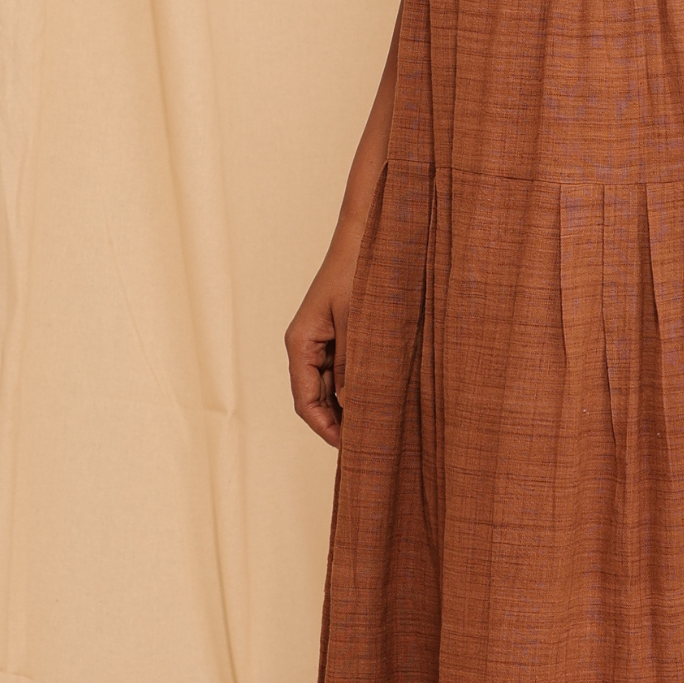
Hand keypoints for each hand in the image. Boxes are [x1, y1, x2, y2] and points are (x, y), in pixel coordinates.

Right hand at [286, 239, 359, 448]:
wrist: (371, 235)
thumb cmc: (360, 272)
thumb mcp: (359, 323)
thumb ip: (354, 366)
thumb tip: (355, 407)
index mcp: (301, 343)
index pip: (306, 401)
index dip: (326, 428)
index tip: (350, 448)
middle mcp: (307, 345)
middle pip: (317, 398)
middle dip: (340, 422)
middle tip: (370, 444)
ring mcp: (324, 340)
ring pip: (333, 387)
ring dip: (351, 406)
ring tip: (380, 426)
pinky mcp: (341, 334)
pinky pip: (346, 370)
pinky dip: (359, 386)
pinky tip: (382, 398)